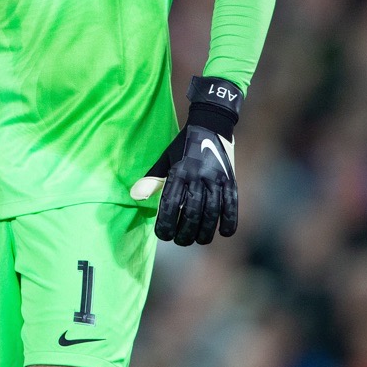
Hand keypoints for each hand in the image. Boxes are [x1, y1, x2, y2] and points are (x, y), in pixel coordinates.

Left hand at [131, 76, 241, 245]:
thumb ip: (152, 179)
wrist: (211, 125)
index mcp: (178, 171)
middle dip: (184, 232)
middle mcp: (198, 176)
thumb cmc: (183, 146)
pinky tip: (223, 233)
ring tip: (197, 240)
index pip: (169, 203)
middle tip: (180, 241)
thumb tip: (134, 196)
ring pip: (212, 212)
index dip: (165, 223)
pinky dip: (229, 221)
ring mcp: (216, 179)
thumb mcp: (164, 159)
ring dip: (204, 231)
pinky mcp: (231, 180)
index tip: (162, 235)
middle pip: (191, 212)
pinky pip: (232, 205)